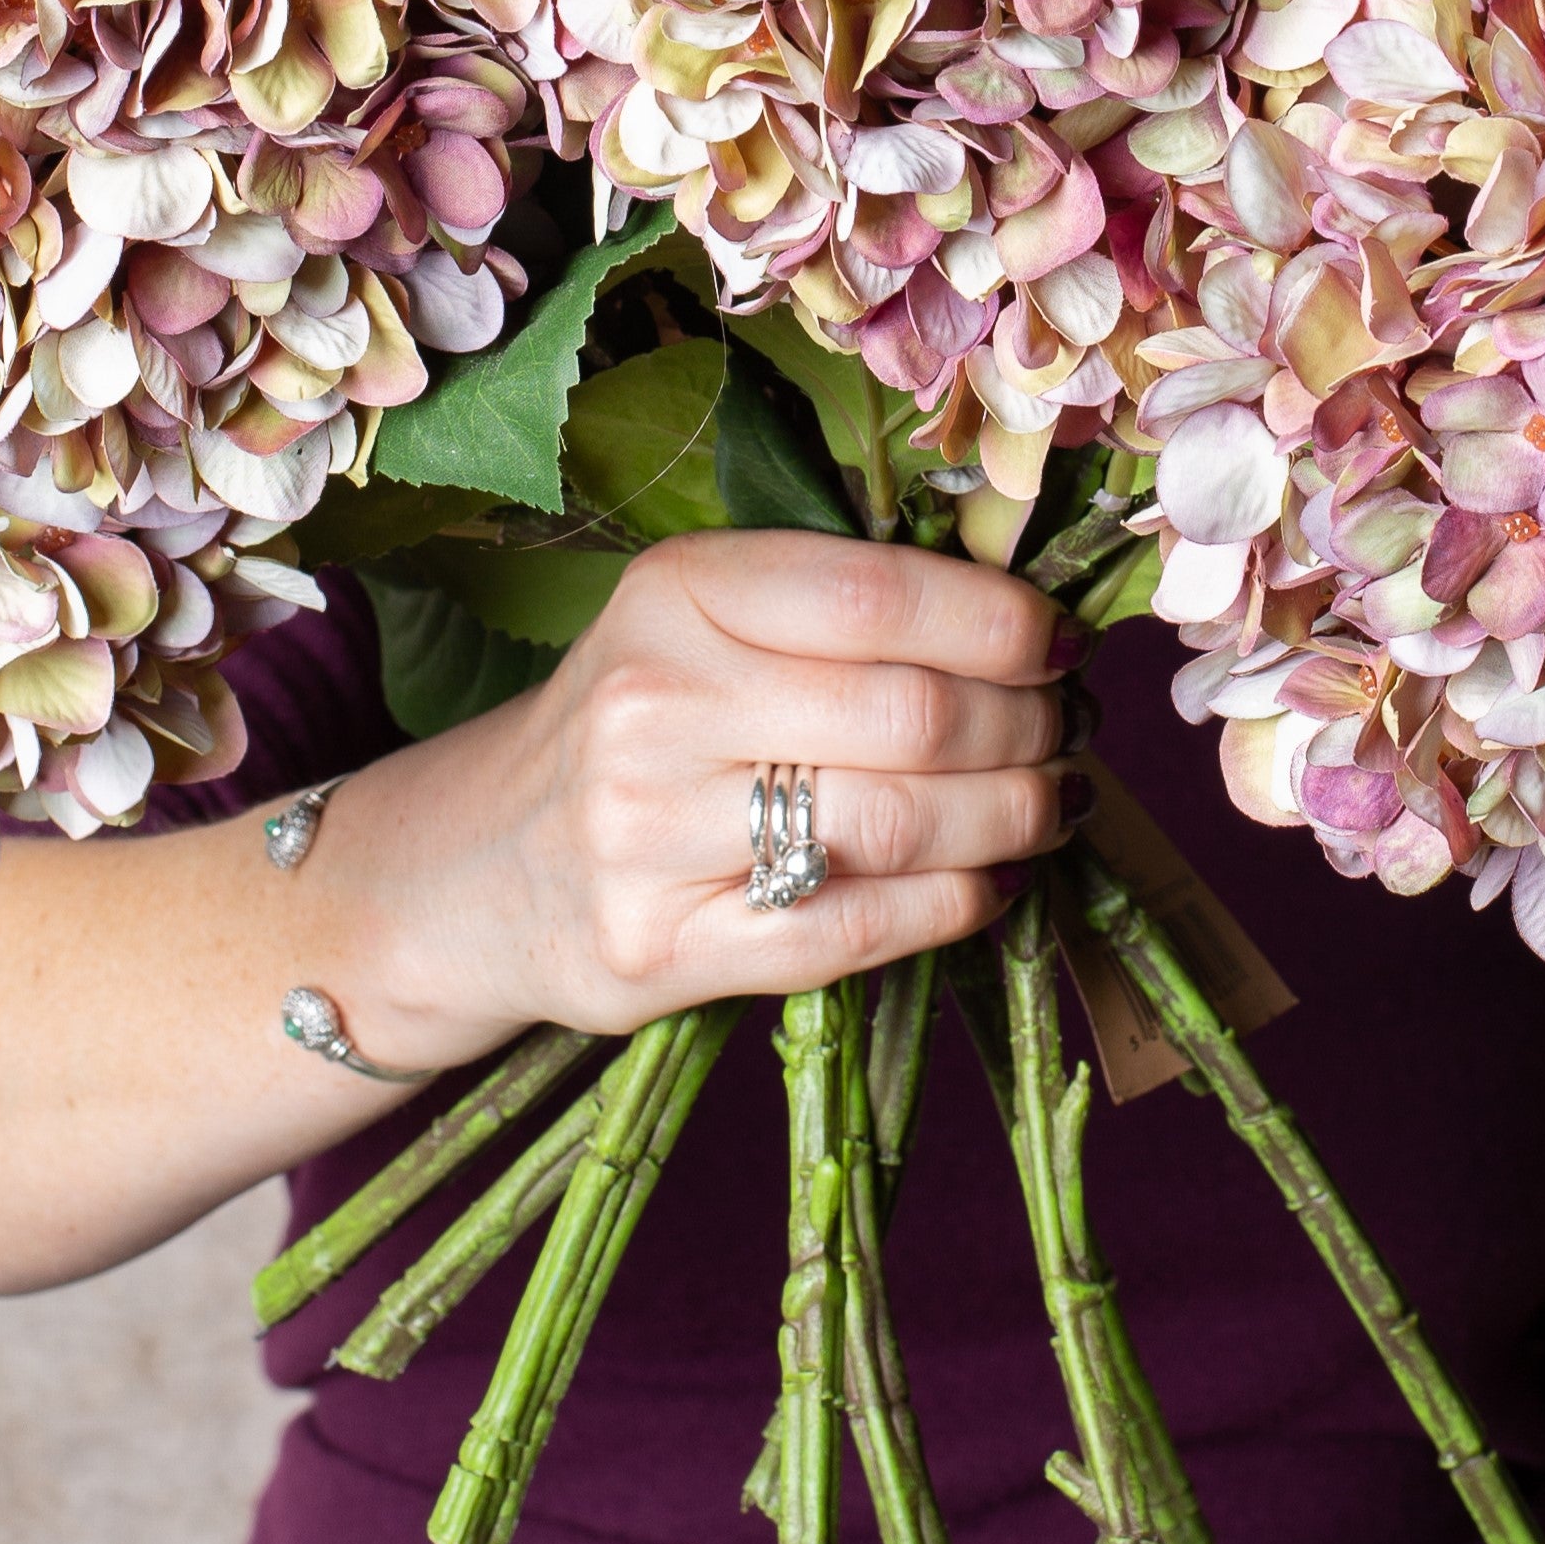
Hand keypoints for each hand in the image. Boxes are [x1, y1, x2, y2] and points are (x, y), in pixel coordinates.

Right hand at [327, 529, 1081, 1071]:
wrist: (479, 867)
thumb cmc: (637, 724)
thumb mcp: (701, 624)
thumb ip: (838, 608)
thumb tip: (1033, 620)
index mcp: (676, 593)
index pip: (878, 595)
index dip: (1000, 623)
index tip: (1059, 645)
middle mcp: (654, 705)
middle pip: (912, 717)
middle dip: (1027, 729)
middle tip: (1065, 734)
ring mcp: (649, 836)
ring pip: (899, 826)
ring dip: (1013, 818)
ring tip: (1048, 805)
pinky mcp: (660, 950)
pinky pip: (855, 929)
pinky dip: (955, 906)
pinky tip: (991, 884)